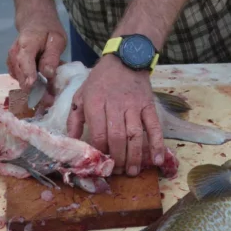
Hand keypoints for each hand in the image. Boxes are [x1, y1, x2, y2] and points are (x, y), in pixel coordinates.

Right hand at [7, 5, 66, 94]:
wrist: (34, 22)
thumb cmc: (48, 30)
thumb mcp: (57, 39)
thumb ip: (52, 56)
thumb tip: (48, 73)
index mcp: (26, 44)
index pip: (24, 61)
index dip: (28, 74)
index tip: (32, 86)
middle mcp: (14, 53)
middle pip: (21, 75)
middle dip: (35, 89)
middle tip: (50, 99)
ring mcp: (11, 61)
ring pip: (20, 80)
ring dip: (34, 88)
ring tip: (49, 93)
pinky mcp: (13, 67)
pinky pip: (20, 79)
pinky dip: (31, 84)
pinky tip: (42, 83)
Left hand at [66, 54, 164, 175]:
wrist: (125, 59)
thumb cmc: (100, 80)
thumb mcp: (81, 94)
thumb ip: (75, 119)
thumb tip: (72, 142)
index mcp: (95, 103)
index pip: (98, 134)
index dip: (100, 152)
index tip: (101, 163)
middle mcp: (115, 104)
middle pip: (118, 137)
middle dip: (118, 159)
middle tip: (117, 172)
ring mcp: (134, 105)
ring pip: (135, 135)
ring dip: (135, 157)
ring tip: (132, 172)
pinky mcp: (148, 105)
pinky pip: (154, 126)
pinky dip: (157, 144)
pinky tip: (157, 159)